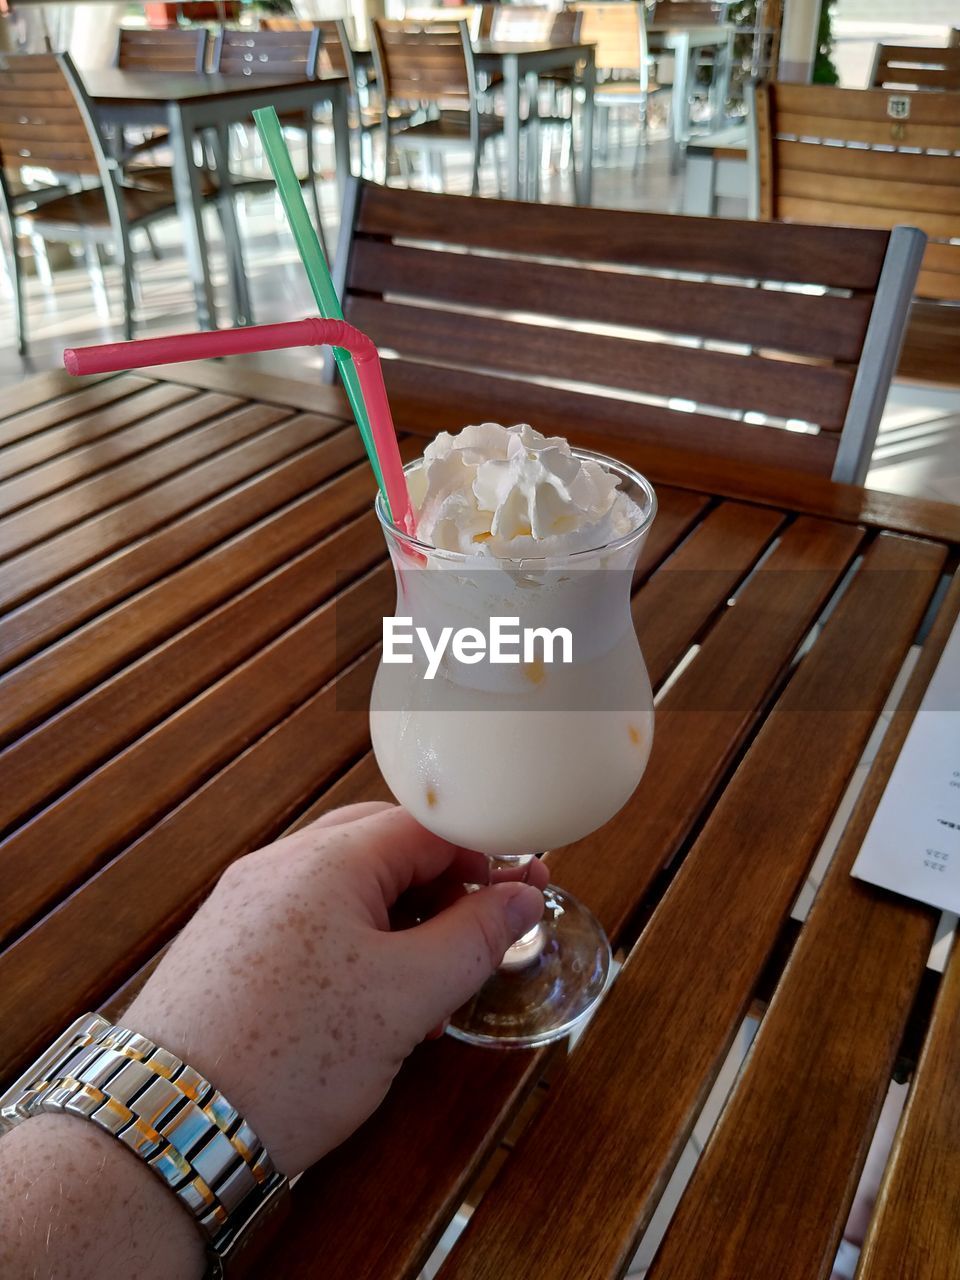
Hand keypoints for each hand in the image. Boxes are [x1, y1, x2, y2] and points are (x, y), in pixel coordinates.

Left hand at [125, 802, 545, 1177]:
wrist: (174, 1124)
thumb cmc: (291, 1056)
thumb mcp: (406, 998)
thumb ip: (474, 939)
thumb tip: (523, 900)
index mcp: (325, 859)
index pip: (424, 825)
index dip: (484, 853)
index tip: (526, 888)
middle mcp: (279, 864)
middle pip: (384, 847)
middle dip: (444, 882)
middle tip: (487, 927)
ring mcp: (248, 902)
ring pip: (348, 886)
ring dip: (404, 917)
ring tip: (434, 977)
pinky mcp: (231, 943)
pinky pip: (312, 919)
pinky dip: (359, 940)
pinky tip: (375, 994)